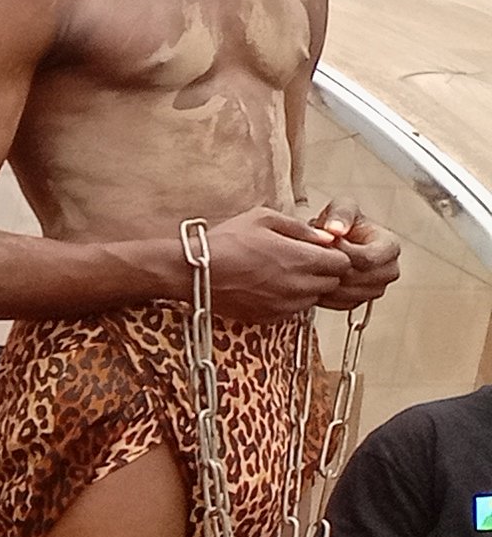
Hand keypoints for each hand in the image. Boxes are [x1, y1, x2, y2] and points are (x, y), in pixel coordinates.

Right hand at [193, 203, 370, 320]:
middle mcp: (299, 285)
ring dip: (306, 288)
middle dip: (323, 272)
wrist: (193, 273)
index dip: (333, 255)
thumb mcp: (264, 218)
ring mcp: (285, 304)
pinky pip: (293, 311)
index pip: (343, 263)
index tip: (318, 250)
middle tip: (302, 262)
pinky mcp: (269, 317)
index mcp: (302, 259)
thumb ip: (301, 228)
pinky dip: (288, 300)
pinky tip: (269, 287)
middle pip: (332, 283)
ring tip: (283, 274)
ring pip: (313, 298)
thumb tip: (327, 238)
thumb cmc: (225, 242)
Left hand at [309, 200, 403, 302]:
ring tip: (315, 267)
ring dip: (329, 283)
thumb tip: (336, 230)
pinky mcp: (362, 300)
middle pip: (359, 279)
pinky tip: (316, 281)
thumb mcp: (342, 208)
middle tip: (317, 259)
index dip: (344, 254)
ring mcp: (377, 287)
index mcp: (390, 246)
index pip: (368, 259)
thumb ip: (341, 214)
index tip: (328, 244)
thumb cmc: (340, 221)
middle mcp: (389, 269)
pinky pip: (343, 304)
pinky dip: (327, 296)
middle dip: (334, 269)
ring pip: (351, 294)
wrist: (334, 240)